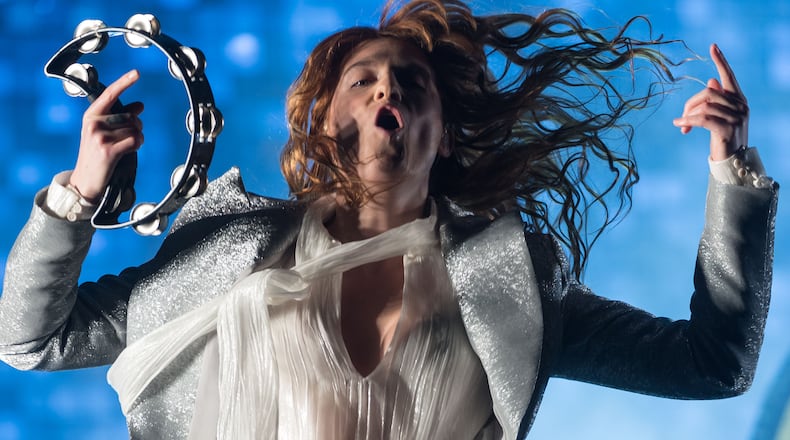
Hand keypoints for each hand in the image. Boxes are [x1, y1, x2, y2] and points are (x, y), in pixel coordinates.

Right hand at [70, 70, 144, 201]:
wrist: (86, 180)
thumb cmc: (98, 154)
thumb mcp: (105, 132)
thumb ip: (121, 117)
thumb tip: (140, 105)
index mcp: (91, 116)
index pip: (110, 94)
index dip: (124, 83)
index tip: (137, 73)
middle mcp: (94, 123)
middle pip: (130, 116)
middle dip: (137, 126)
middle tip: (127, 138)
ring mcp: (100, 137)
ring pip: (135, 129)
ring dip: (138, 138)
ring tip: (125, 147)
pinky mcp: (108, 150)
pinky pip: (136, 141)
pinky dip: (138, 145)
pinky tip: (129, 151)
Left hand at [672, 44, 748, 160]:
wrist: (733, 161)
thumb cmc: (724, 137)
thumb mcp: (720, 116)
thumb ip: (717, 99)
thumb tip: (711, 80)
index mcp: (739, 99)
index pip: (729, 76)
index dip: (720, 61)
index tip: (712, 46)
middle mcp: (741, 105)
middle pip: (708, 92)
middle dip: (690, 104)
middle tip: (681, 118)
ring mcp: (736, 117)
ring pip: (704, 105)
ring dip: (688, 115)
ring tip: (682, 126)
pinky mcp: (728, 129)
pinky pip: (703, 119)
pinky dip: (688, 122)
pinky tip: (679, 126)